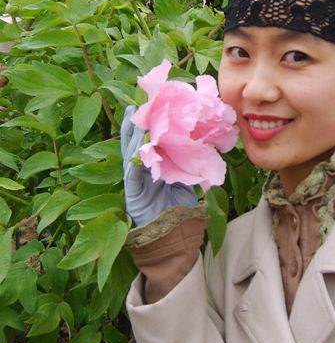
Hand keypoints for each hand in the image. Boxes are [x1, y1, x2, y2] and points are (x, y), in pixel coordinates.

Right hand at [120, 105, 196, 226]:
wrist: (174, 235)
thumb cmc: (180, 209)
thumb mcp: (184, 179)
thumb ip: (184, 163)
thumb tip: (196, 144)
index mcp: (153, 167)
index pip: (148, 143)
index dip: (147, 126)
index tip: (150, 107)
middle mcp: (142, 172)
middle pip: (135, 145)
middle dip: (134, 126)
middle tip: (134, 107)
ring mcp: (135, 182)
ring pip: (130, 156)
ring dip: (130, 139)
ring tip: (132, 121)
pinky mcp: (132, 194)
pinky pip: (132, 176)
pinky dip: (133, 164)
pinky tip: (134, 152)